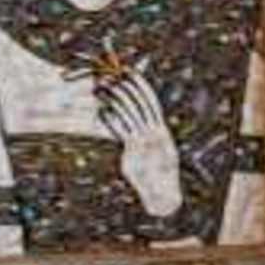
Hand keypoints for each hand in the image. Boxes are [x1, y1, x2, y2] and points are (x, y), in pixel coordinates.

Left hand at [96, 74, 182, 219]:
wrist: (161, 192)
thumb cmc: (156, 175)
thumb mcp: (152, 154)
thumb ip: (140, 140)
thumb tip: (131, 131)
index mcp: (160, 130)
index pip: (151, 102)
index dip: (141, 87)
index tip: (131, 73)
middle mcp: (154, 132)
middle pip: (142, 103)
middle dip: (129, 88)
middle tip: (116, 75)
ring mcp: (144, 139)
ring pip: (130, 113)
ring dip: (117, 100)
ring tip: (106, 89)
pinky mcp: (134, 148)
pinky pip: (121, 130)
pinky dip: (112, 120)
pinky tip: (104, 111)